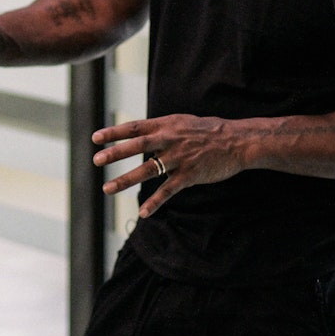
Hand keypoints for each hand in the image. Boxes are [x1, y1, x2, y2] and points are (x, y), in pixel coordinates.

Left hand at [91, 114, 248, 217]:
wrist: (238, 141)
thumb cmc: (209, 131)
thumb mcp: (183, 122)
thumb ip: (162, 129)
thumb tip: (141, 134)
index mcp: (167, 125)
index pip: (135, 128)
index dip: (114, 132)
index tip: (96, 138)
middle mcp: (170, 140)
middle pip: (136, 146)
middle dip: (114, 154)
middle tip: (96, 160)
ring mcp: (179, 158)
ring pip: (147, 170)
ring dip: (125, 180)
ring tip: (107, 188)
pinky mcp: (189, 175)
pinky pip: (167, 190)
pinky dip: (154, 202)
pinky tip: (143, 213)